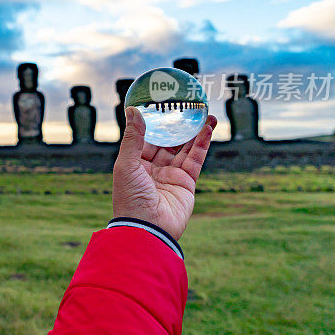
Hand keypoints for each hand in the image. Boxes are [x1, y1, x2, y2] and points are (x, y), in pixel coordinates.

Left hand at [112, 107, 216, 239]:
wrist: (147, 229)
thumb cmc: (130, 198)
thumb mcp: (126, 164)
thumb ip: (133, 138)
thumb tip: (132, 110)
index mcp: (134, 164)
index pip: (146, 139)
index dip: (155, 123)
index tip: (163, 105)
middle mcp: (153, 168)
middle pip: (168, 142)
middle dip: (178, 126)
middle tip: (188, 107)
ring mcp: (170, 175)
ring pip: (184, 148)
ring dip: (195, 132)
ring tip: (205, 114)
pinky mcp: (186, 183)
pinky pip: (195, 159)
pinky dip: (202, 144)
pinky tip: (207, 129)